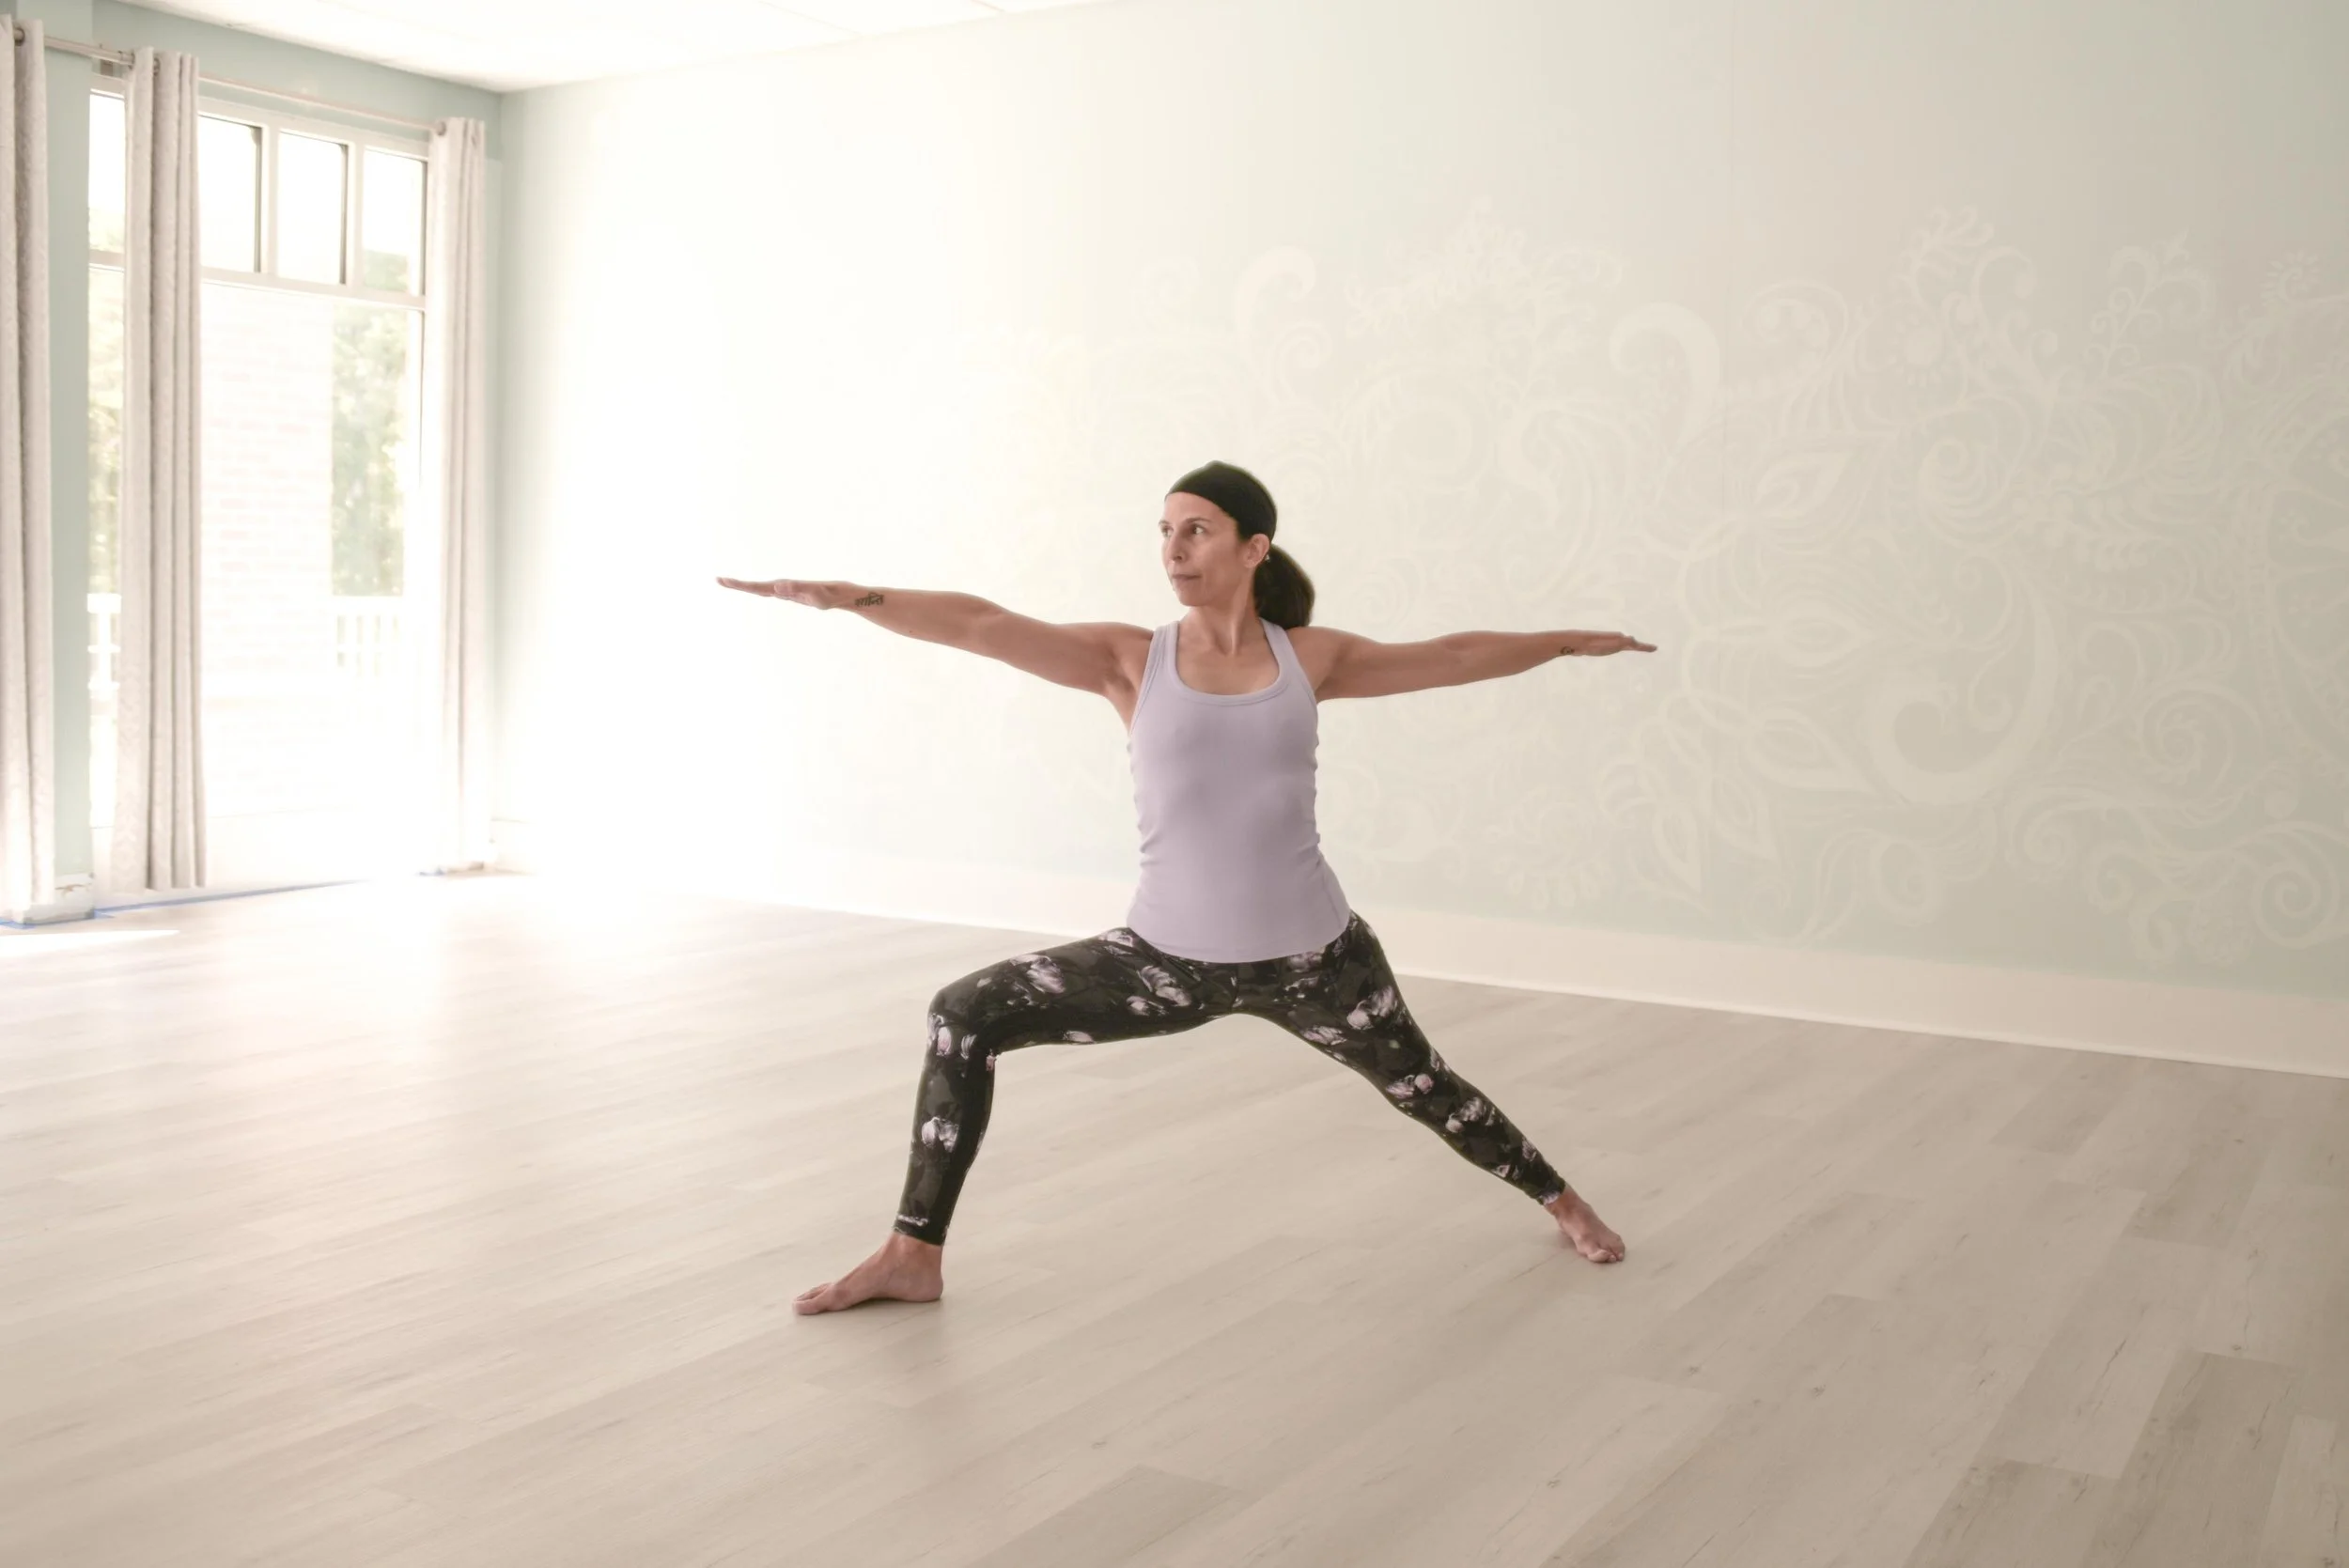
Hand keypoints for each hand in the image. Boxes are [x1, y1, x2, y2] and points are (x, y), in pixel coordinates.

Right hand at [717, 577, 855, 609]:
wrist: (839, 594)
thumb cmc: (828, 595)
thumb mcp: (813, 595)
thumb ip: (797, 590)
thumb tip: (776, 588)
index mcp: (783, 587)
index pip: (757, 587)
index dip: (740, 585)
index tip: (724, 580)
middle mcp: (782, 587)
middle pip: (755, 586)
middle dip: (737, 584)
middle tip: (718, 580)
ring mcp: (784, 590)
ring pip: (760, 588)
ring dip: (744, 586)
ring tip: (728, 583)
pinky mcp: (788, 594)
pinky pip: (768, 592)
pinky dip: (757, 590)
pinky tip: (754, 590)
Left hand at [1562, 631, 1656, 656]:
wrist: (1576, 642)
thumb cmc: (1594, 643)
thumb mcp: (1610, 643)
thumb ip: (1622, 642)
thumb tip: (1634, 640)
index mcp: (1619, 639)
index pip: (1635, 644)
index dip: (1645, 647)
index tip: (1655, 648)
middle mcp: (1615, 639)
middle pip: (1632, 643)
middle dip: (1641, 646)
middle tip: (1651, 648)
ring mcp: (1608, 642)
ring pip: (1623, 644)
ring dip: (1632, 646)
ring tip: (1638, 647)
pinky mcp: (1601, 646)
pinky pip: (1615, 647)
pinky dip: (1621, 648)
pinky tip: (1618, 648)